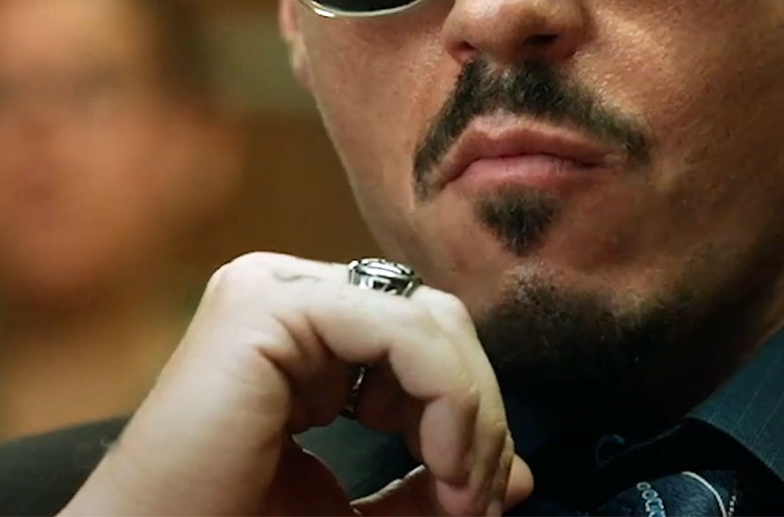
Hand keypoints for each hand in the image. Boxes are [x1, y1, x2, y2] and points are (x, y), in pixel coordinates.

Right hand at [59, 253, 531, 515]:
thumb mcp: (358, 513)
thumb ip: (431, 485)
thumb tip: (518, 473)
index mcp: (303, 334)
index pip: (428, 341)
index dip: (471, 418)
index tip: (475, 504)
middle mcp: (286, 294)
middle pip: (437, 321)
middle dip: (478, 416)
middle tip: (474, 503)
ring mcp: (271, 289)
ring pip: (430, 320)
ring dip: (470, 414)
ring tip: (459, 494)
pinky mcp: (265, 305)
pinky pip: (401, 328)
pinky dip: (447, 396)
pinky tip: (441, 462)